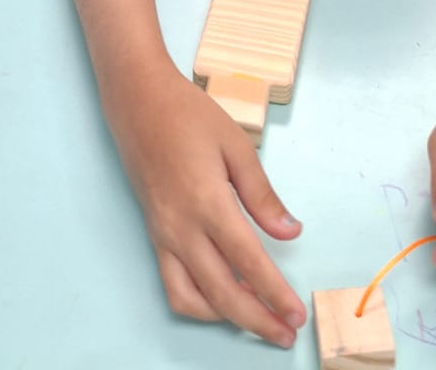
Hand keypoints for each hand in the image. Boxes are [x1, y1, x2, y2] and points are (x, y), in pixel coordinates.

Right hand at [117, 71, 305, 346]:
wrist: (138, 103)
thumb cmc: (190, 116)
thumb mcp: (236, 145)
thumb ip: (262, 194)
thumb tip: (290, 233)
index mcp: (208, 202)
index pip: (248, 261)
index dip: (274, 293)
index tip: (296, 314)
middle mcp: (182, 228)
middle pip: (222, 292)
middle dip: (257, 320)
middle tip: (285, 332)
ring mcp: (163, 236)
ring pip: (193, 299)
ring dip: (226, 317)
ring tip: (257, 318)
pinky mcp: (154, 236)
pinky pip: (173, 285)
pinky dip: (198, 303)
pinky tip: (220, 299)